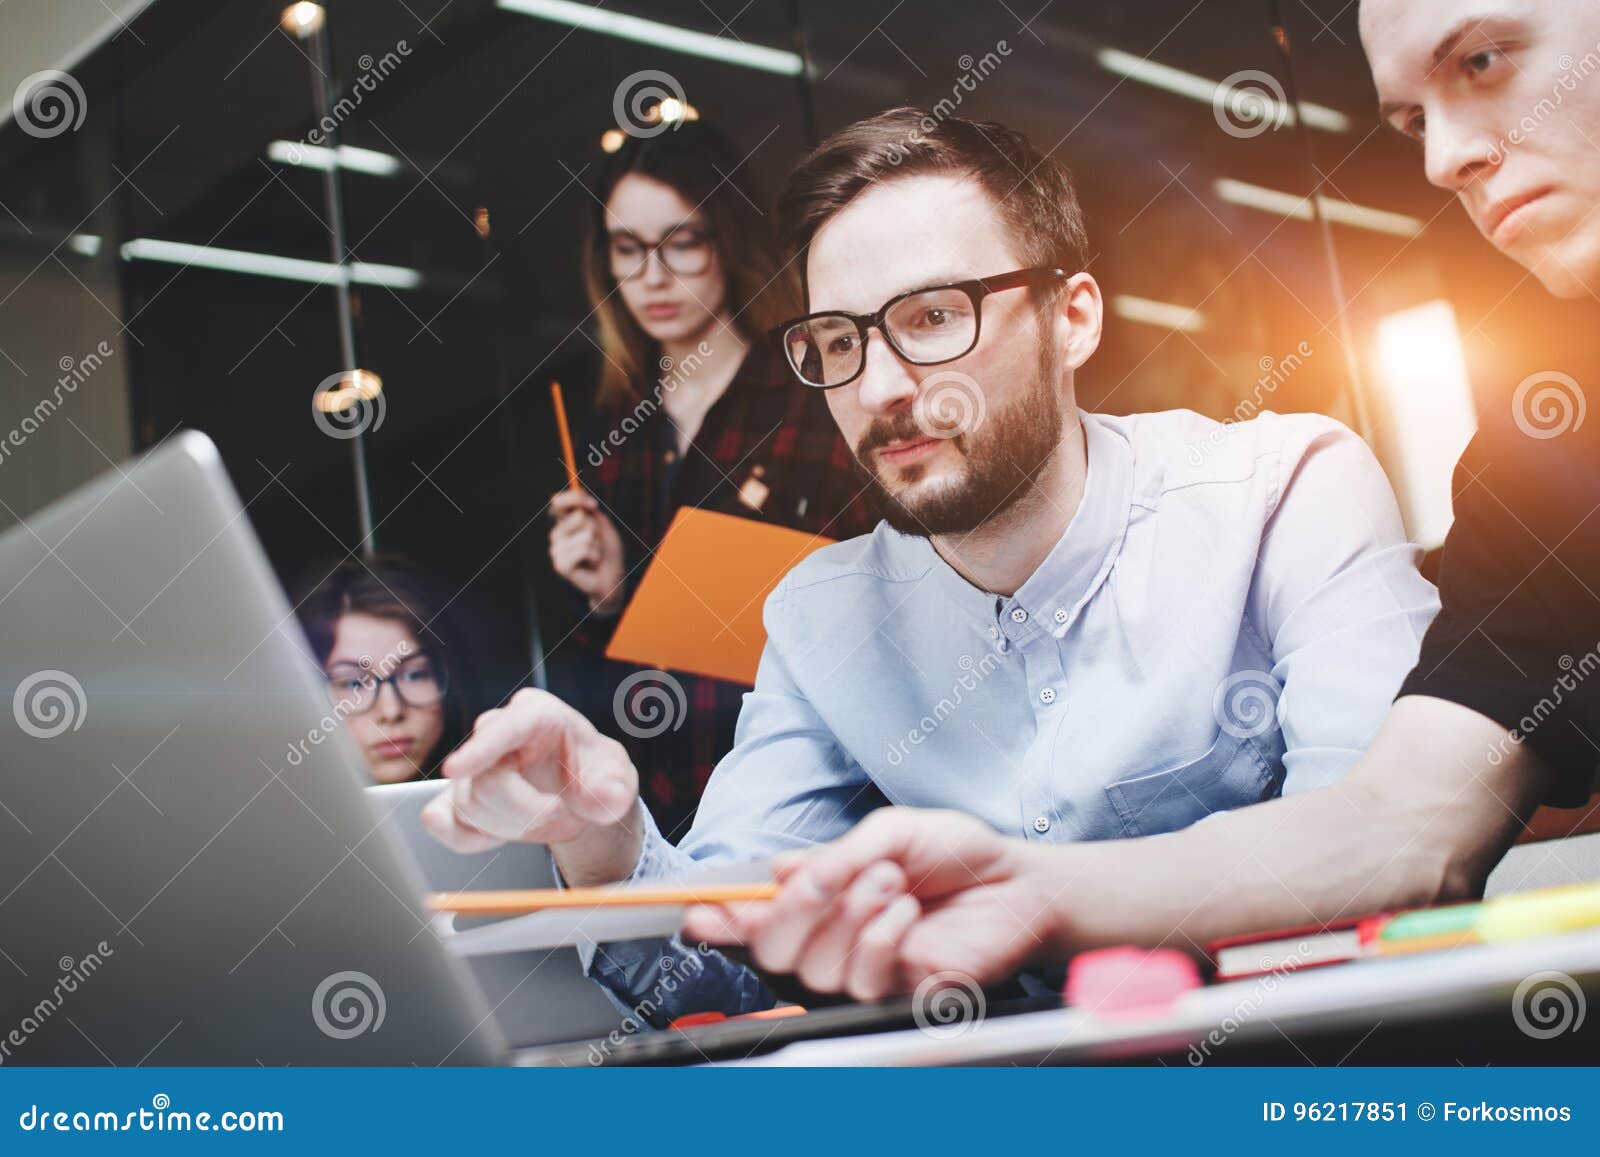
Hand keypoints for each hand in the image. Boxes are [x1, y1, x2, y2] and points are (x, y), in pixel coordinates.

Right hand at [420, 688, 642, 884]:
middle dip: (526, 814)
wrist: (578, 794)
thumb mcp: (617, 777)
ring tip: (545, 820)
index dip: (481, 748)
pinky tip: (502, 832)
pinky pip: (443, 823)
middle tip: (561, 819)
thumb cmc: (594, 773)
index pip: (505, 728)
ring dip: (510, 829)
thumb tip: (608, 798)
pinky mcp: (453, 794)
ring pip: (469, 806)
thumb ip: (616, 789)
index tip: (456, 768)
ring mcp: (471, 764)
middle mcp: (497, 731)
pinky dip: (471, 839)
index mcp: (538, 714)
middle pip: (486, 780)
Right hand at [548, 490, 625, 614]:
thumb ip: (590, 512)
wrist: (612, 577)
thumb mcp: (603, 526)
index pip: (559, 502)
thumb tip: (581, 502)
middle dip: (595, 528)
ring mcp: (557, 549)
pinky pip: (583, 550)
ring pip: (585, 535)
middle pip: (578, 517)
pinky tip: (592, 563)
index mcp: (564, 522)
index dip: (574, 498)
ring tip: (595, 554)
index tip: (594, 505)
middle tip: (596, 542)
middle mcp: (557, 534)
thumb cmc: (607, 550)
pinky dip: (595, 555)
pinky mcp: (560, 565)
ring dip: (597, 545)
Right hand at [682, 809, 1066, 1000]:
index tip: (700, 912)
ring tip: (889, 881)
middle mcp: (837, 938)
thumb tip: (782, 873)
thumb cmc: (956, 853)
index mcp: (826, 897)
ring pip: (817, 968)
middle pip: (776, 953)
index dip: (722, 919)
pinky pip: (865, 979)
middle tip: (828, 879)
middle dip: (792, 912)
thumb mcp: (891, 831)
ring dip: (850, 915)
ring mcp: (867, 970)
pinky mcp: (901, 993)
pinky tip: (904, 912)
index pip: (758, 919)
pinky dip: (879, 938)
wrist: (1017, 881)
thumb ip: (837, 853)